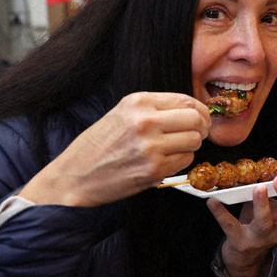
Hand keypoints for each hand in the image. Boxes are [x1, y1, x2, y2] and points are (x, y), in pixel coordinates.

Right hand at [19, 92, 210, 206]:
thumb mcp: (123, 113)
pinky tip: (163, 161)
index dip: (200, 111)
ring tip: (174, 149)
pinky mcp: (154, 169)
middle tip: (196, 134)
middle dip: (201, 128)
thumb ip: (156, 109)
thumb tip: (193, 111)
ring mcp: (150, 146)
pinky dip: (180, 162)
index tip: (201, 118)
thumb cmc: (99, 145)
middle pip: (196, 120)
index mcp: (138, 102)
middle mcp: (145, 121)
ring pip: (194, 141)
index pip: (186, 100)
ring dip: (190, 146)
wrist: (75, 176)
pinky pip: (185, 161)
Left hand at [207, 173, 276, 276]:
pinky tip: (213, 201)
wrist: (244, 258)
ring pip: (264, 223)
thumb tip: (265, 168)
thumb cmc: (257, 226)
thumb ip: (270, 194)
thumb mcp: (270, 211)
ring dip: (262, 204)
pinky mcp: (239, 242)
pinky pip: (230, 226)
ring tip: (258, 187)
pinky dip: (221, 213)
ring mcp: (258, 238)